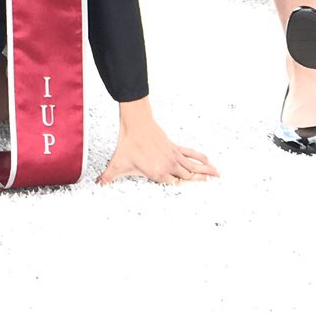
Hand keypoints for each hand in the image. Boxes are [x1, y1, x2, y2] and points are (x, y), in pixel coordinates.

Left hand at [97, 108, 218, 185]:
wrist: (136, 124)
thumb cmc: (128, 144)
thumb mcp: (118, 164)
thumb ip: (108, 177)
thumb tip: (98, 183)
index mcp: (157, 172)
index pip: (174, 184)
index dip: (183, 187)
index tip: (193, 191)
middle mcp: (168, 165)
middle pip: (188, 176)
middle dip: (200, 181)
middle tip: (212, 184)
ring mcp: (173, 156)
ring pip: (193, 166)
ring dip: (206, 170)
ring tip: (218, 174)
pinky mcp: (174, 147)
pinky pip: (190, 153)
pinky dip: (199, 157)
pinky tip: (208, 160)